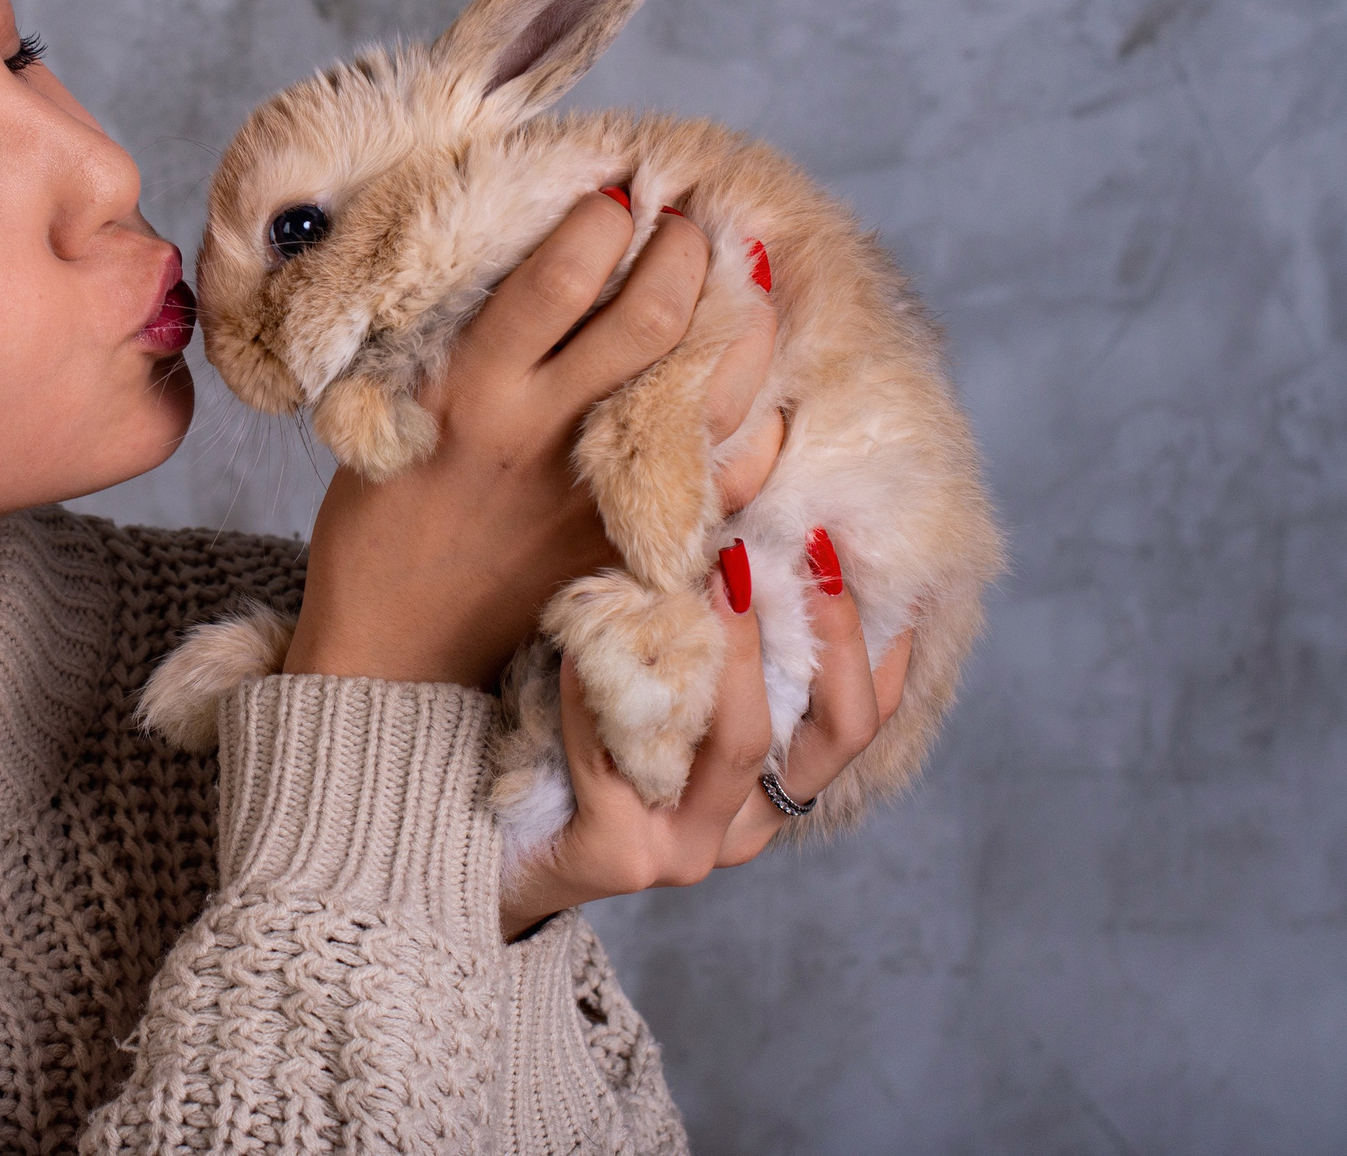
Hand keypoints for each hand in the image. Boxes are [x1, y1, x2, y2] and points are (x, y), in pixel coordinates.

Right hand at [289, 193, 775, 688]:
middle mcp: (540, 436)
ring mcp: (595, 494)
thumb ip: (460, 355)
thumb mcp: (393, 419)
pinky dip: (758, 432)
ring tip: (744, 279)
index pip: (556, 281)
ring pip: (704, 391)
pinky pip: (724, 481)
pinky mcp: (629, 547)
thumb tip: (535, 275)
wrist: (391, 653)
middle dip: (683, 250)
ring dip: (737, 322)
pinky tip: (764, 394)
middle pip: (647, 320)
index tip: (621, 190)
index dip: (603, 220)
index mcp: (470, 395)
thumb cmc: (379, 525)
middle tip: (690, 222)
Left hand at [497, 537, 912, 938]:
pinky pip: (617, 763)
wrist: (486, 848)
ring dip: (731, 651)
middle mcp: (744, 825)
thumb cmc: (572, 747)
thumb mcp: (644, 685)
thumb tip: (732, 509)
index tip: (863, 554)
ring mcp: (687, 850)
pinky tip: (577, 644)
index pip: (860, 719)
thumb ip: (694, 626)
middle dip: (828, 633)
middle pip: (832, 733)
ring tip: (710, 574)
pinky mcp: (619, 857)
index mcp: (768, 786)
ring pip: (739, 747)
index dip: (881, 644)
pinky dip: (598, 694)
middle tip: (802, 546)